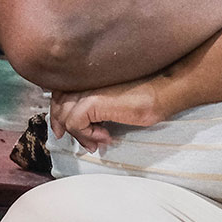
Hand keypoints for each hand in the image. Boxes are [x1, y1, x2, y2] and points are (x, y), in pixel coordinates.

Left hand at [50, 74, 177, 151]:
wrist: (163, 90)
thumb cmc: (145, 95)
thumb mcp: (113, 104)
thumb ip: (94, 108)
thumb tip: (80, 126)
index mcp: (87, 78)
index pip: (59, 95)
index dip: (58, 115)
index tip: (66, 133)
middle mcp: (83, 80)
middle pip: (58, 106)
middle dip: (66, 128)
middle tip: (86, 143)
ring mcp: (86, 89)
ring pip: (65, 117)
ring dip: (81, 136)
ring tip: (99, 142)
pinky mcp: (92, 100)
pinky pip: (75, 124)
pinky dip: (88, 135)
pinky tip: (106, 135)